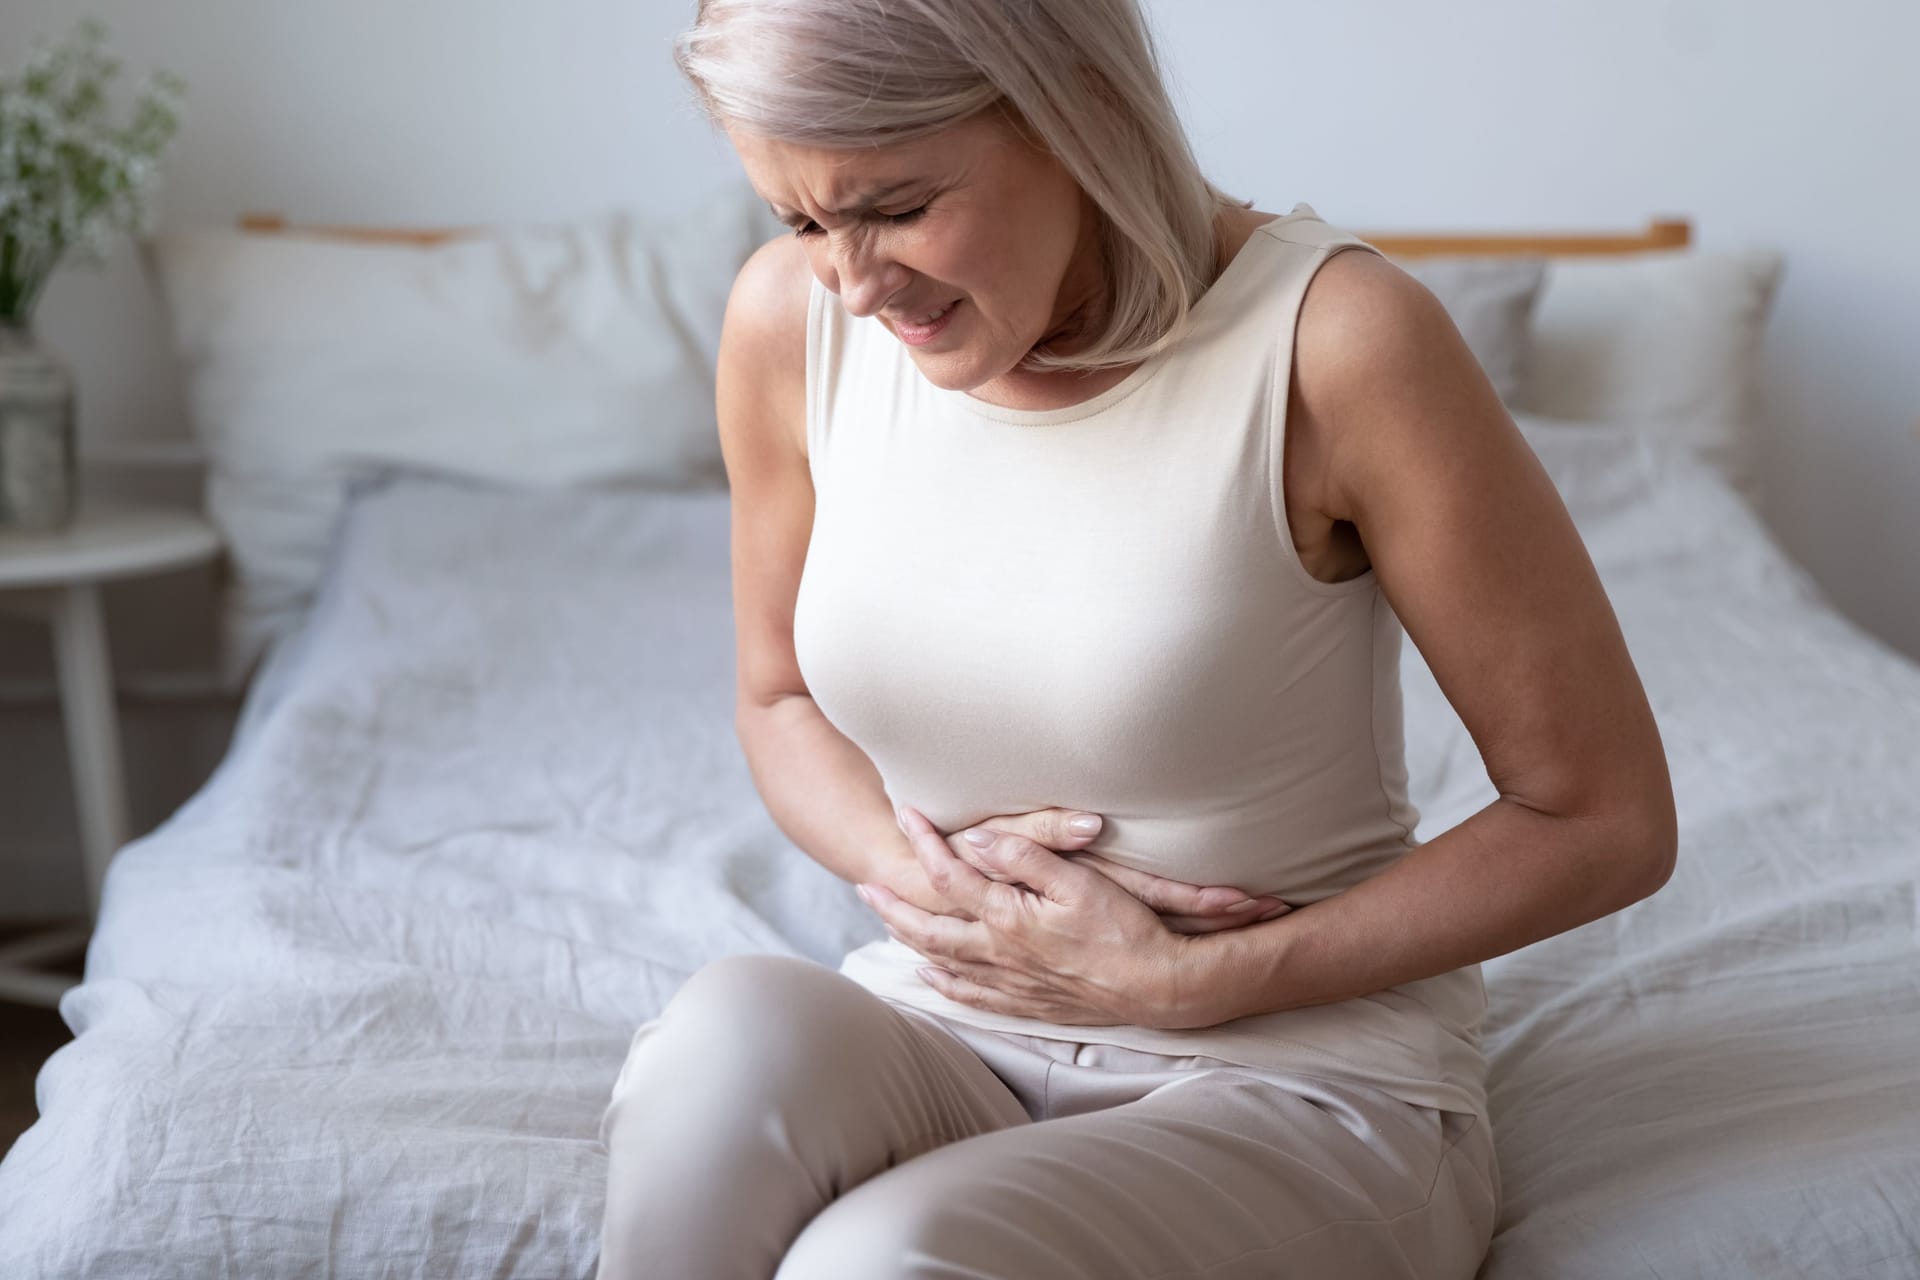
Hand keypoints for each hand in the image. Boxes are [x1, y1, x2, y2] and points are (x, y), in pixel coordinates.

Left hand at [854, 805, 1199, 1025]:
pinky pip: (972, 997)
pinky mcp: (1028, 1005)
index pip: (950, 876)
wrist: (1157, 987)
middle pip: (929, 929)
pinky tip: (932, 978)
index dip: (924, 843)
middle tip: (866, 886)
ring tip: (886, 923)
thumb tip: (975, 839)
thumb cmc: (1124, 929)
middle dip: (894, 905)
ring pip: (943, 963)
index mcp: (1007, 919)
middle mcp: (999, 955)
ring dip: (910, 941)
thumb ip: (1023, 856)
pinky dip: (945, 985)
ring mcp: (1011, 984)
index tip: (906, 815)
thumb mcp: (1077, 880)